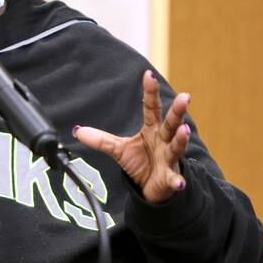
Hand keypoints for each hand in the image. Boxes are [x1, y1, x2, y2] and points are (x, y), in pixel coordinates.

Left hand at [73, 70, 190, 203]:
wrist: (151, 187)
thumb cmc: (140, 163)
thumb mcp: (118, 149)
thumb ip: (101, 139)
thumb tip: (78, 131)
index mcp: (152, 130)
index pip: (151, 107)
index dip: (150, 91)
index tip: (149, 74)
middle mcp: (163, 141)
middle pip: (170, 123)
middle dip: (177, 111)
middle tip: (184, 97)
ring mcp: (168, 158)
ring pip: (176, 146)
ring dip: (181, 138)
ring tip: (184, 129)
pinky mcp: (169, 178)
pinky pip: (174, 179)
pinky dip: (176, 181)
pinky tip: (179, 182)